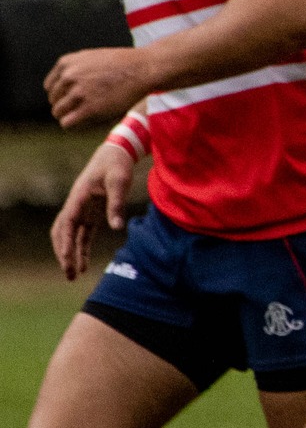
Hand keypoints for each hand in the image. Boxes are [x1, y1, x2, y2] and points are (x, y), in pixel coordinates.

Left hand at [45, 48, 154, 127]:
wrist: (143, 69)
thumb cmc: (124, 64)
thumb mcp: (93, 58)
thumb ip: (77, 68)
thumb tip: (67, 84)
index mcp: (67, 63)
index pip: (50, 86)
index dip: (61, 95)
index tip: (74, 100)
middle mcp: (69, 77)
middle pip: (54, 100)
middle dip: (65, 106)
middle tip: (81, 110)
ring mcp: (78, 93)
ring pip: (58, 112)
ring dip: (68, 116)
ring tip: (83, 118)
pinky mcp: (89, 108)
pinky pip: (68, 122)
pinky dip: (72, 125)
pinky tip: (83, 123)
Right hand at [50, 141, 135, 279]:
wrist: (116, 152)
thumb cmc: (117, 165)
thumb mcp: (120, 182)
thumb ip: (117, 204)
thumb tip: (117, 227)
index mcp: (79, 196)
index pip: (68, 223)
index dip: (66, 242)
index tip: (67, 259)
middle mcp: (75, 204)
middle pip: (63, 233)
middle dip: (64, 253)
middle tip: (69, 274)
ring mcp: (80, 209)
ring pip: (69, 235)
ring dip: (70, 254)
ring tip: (74, 275)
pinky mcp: (89, 212)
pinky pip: (81, 234)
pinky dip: (81, 248)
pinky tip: (83, 263)